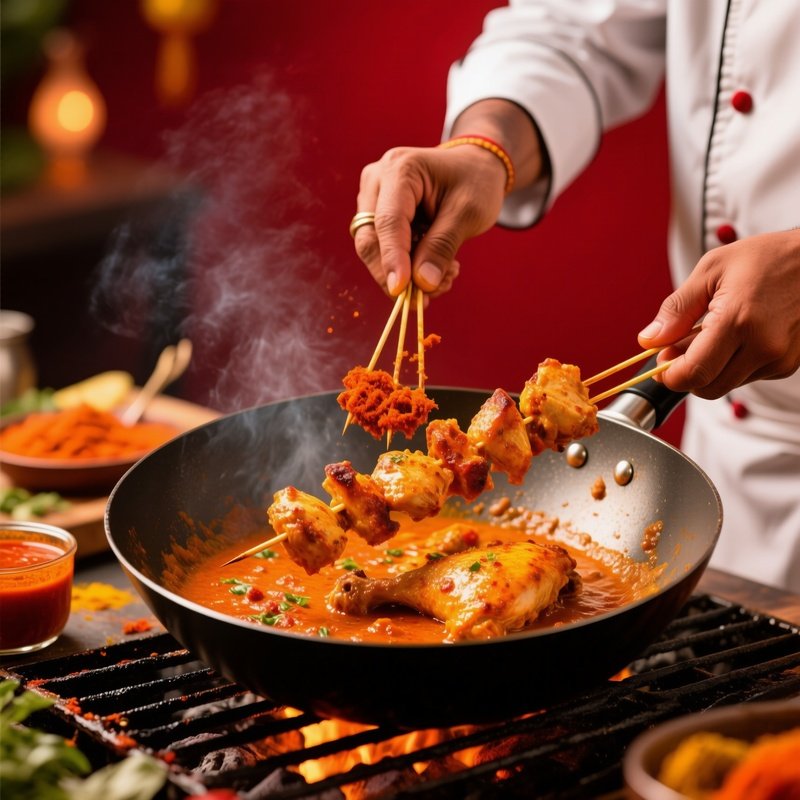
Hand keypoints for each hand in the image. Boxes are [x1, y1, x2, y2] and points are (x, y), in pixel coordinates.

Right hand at [352, 98, 544, 298]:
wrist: (473, 168)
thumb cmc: (475, 182)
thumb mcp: (468, 212)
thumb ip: (443, 246)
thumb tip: (421, 284)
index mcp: (399, 169)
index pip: (388, 221)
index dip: (393, 259)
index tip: (400, 291)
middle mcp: (377, 181)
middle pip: (370, 239)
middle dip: (395, 275)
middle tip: (424, 300)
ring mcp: (374, 199)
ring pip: (375, 250)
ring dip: (406, 275)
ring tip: (445, 279)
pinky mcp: (378, 216)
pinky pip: (384, 251)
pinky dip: (408, 269)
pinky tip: (438, 271)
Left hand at [638, 229, 799, 397]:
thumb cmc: (767, 258)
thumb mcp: (712, 270)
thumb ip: (677, 309)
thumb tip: (649, 340)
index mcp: (738, 321)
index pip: (694, 373)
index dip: (670, 375)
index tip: (661, 362)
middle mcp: (763, 346)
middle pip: (707, 388)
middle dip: (686, 374)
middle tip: (680, 346)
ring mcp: (779, 359)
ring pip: (726, 384)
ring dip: (710, 368)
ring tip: (712, 333)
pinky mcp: (788, 365)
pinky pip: (747, 377)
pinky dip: (732, 364)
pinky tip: (737, 337)